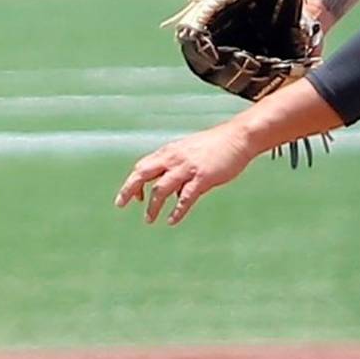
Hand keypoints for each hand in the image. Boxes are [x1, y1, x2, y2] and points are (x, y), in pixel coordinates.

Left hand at [114, 122, 254, 225]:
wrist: (239, 137)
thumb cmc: (217, 145)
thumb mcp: (191, 152)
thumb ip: (179, 169)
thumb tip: (173, 194)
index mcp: (171, 152)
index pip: (143, 167)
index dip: (134, 182)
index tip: (134, 197)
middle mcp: (174, 159)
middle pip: (143, 174)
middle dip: (129, 189)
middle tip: (120, 204)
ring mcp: (188, 168)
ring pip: (161, 189)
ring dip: (152, 206)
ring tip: (149, 220)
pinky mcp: (202, 178)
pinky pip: (185, 198)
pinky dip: (177, 211)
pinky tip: (172, 220)